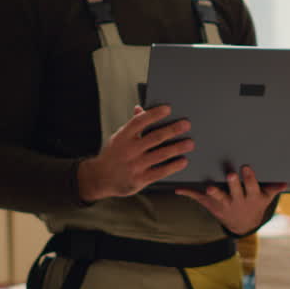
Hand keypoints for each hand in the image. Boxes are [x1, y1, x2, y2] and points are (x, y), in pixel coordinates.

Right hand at [77, 105, 193, 201]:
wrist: (99, 178)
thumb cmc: (113, 154)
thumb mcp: (118, 137)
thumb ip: (132, 125)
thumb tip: (140, 108)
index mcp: (123, 136)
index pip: (140, 121)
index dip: (154, 114)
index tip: (168, 108)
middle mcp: (129, 150)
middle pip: (155, 137)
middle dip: (172, 130)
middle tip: (186, 124)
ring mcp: (134, 165)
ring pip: (160, 154)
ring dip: (177, 148)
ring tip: (190, 143)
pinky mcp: (139, 180)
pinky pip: (160, 172)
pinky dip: (173, 166)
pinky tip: (183, 161)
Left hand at [176, 166, 286, 235]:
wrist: (242, 224)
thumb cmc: (254, 204)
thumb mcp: (265, 198)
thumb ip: (273, 188)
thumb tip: (285, 182)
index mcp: (251, 197)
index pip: (251, 186)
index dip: (248, 178)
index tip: (245, 167)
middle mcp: (237, 201)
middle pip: (234, 192)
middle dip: (232, 184)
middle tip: (229, 175)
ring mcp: (223, 204)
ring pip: (218, 198)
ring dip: (213, 193)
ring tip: (209, 187)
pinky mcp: (211, 205)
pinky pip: (199, 199)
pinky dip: (188, 194)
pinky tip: (178, 189)